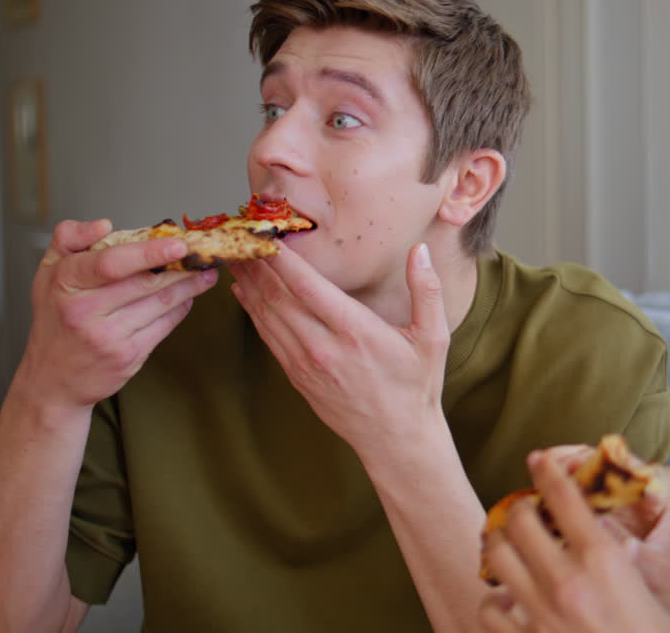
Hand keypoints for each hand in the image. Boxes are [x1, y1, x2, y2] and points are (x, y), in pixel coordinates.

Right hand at [14, 219, 217, 408]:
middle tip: (203, 255)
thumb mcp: (48, 271)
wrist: (52, 378)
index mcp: (66, 282)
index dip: (149, 252)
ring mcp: (107, 335)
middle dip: (181, 267)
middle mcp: (84, 310)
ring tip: (204, 274)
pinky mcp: (127, 356)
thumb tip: (103, 225)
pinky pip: (164, 325)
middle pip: (145, 282)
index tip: (179, 244)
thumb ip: (70, 238)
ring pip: (161, 303)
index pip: (111, 263)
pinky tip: (188, 297)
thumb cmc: (55, 319)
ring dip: (189, 286)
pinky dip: (180, 309)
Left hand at [228, 242, 449, 451]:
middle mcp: (323, 347)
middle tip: (240, 235)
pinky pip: (268, 337)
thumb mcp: (433, 337)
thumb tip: (420, 251)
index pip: (307, 286)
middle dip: (256, 263)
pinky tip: (244, 292)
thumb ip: (426, 291)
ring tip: (236, 255)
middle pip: (277, 297)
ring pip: (266, 316)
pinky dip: (253, 311)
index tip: (267, 232)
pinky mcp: (297, 377)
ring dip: (248, 284)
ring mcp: (305, 364)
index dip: (282, 258)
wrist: (396, 438)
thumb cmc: (415, 385)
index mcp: (355, 332)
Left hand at [477, 451, 669, 632]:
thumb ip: (615, 556)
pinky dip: (493, 601)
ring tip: (507, 547)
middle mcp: (567, 582)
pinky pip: (489, 611)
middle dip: (520, 509)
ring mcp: (541, 616)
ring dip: (501, 547)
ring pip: (496, 558)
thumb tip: (594, 531)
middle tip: (524, 512)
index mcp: (604, 561)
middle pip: (519, 520)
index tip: (538, 460)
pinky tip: (506, 599)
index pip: (565, 497)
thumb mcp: (645, 587)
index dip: (547, 470)